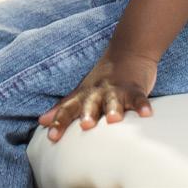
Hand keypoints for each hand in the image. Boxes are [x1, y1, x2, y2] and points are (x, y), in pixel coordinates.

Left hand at [37, 48, 156, 141]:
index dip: (60, 120)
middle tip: (85, 126)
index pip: (69, 108)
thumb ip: (64, 107)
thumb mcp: (81, 91)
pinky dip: (142, 105)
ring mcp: (117, 89)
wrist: (128, 51)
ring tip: (113, 120)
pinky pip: (138, 97)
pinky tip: (146, 114)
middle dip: (88, 113)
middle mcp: (98, 92)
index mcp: (84, 95)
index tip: (52, 136)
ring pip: (114, 99)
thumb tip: (41, 121)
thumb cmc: (103, 79)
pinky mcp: (135, 88)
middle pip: (91, 103)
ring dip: (113, 108)